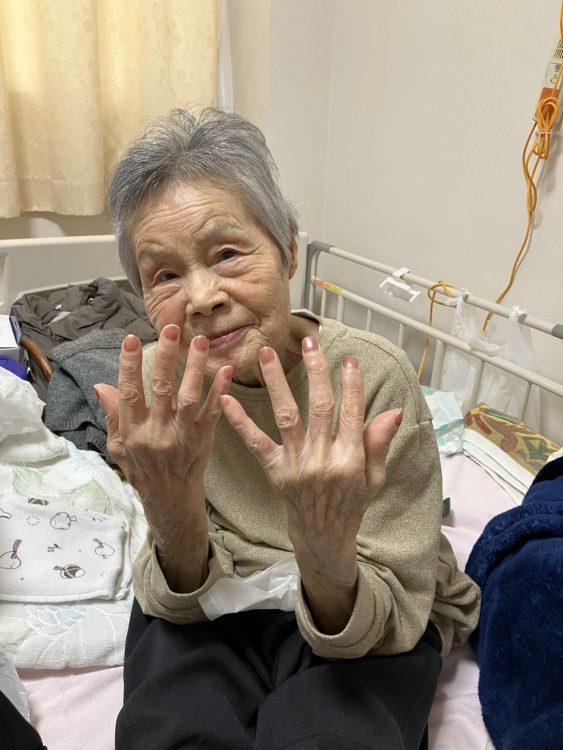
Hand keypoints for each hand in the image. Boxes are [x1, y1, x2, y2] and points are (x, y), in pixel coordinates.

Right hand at [95, 325, 231, 591]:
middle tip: (172, 328)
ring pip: (190, 398)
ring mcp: (182, 437)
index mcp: (133, 433)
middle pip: (161, 390)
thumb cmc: (142, 470)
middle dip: (166, 357)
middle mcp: (157, 434)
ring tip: (200, 342)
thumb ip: (113, 416)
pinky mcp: (204, 440)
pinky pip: (213, 413)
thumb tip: (101, 385)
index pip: (129, 394)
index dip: (129, 366)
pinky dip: (220, 392)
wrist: (171, 500)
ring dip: (196, 368)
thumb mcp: (119, 447)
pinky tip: (226, 371)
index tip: (131, 339)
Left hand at [220, 336, 401, 630]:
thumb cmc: (352, 502)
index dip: (351, 385)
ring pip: (287, 416)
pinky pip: (256, 443)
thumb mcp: (374, 476)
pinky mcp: (274, 471)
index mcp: (350, 459)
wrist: (323, 536)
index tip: (349, 359)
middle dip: (316, 371)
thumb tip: (394, 411)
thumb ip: (379, 442)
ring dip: (276, 382)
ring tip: (266, 353)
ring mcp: (296, 465)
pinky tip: (226, 400)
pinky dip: (240, 422)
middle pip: (320, 407)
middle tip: (309, 340)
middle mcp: (323, 459)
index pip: (352, 414)